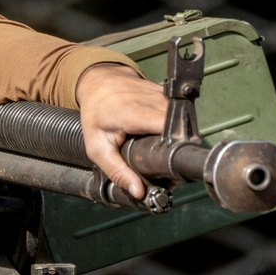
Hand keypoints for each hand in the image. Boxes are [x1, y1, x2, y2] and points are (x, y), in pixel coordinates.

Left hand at [75, 63, 166, 198]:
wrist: (98, 82)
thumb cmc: (95, 113)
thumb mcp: (97, 147)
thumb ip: (116, 171)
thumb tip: (138, 192)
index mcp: (136, 113)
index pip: (170, 130)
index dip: (175, 151)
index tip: (170, 169)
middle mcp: (153, 101)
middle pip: (179, 131)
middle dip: (176, 152)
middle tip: (166, 168)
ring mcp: (162, 95)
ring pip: (180, 124)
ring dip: (175, 140)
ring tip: (160, 151)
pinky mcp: (166, 94)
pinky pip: (176, 116)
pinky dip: (171, 128)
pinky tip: (159, 135)